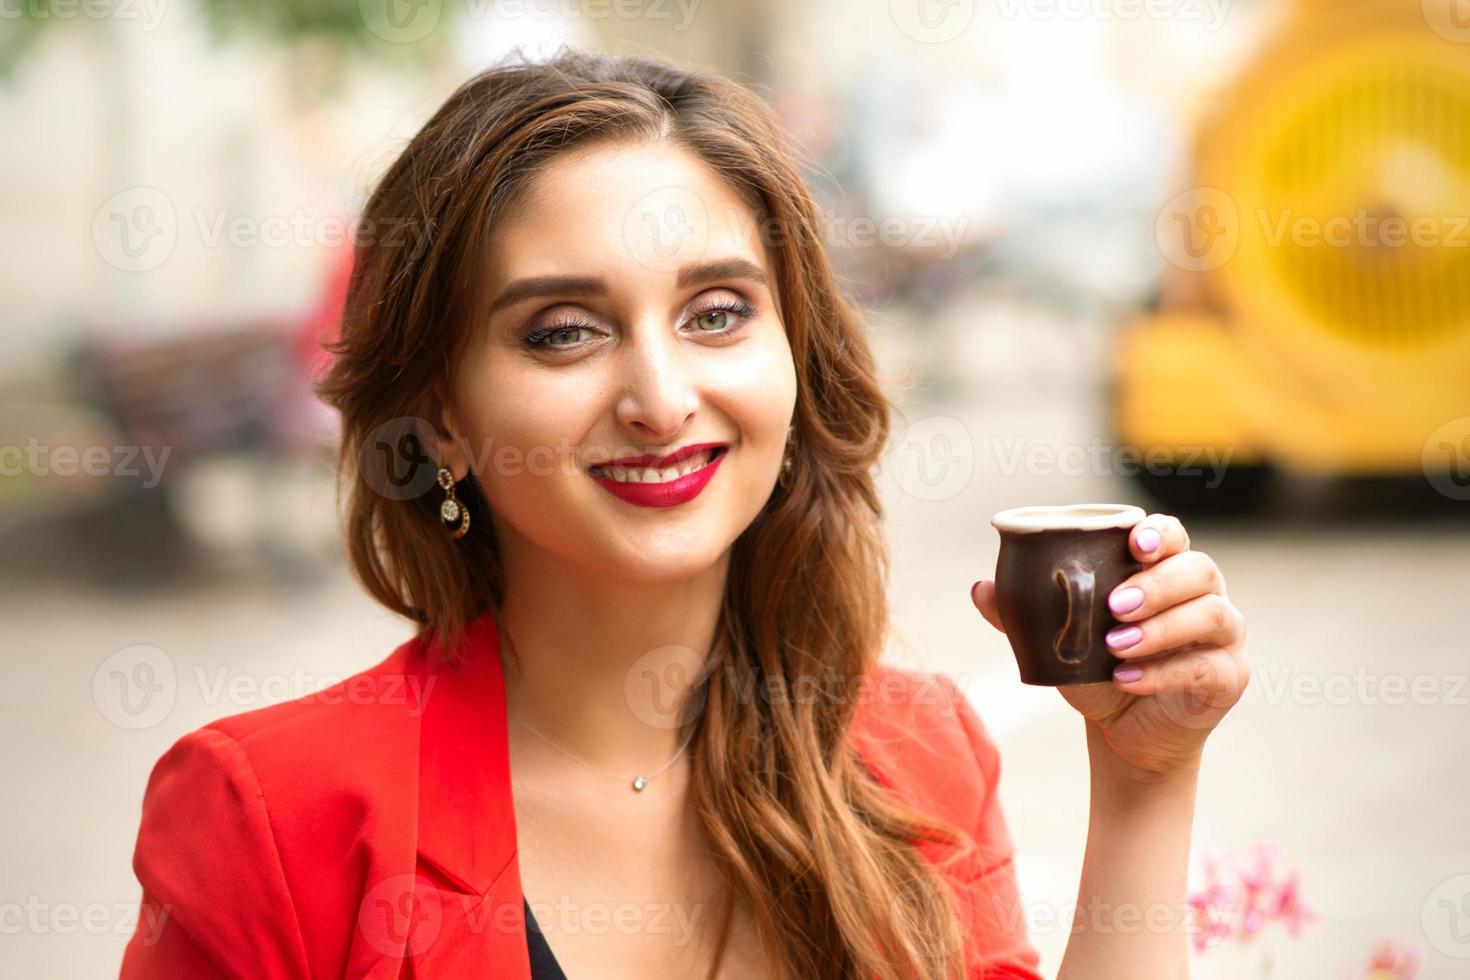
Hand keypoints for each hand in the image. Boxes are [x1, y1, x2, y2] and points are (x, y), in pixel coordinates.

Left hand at [972, 513, 1249, 783]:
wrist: (1121, 732)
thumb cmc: (1094, 668)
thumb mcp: (1055, 640)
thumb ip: (1022, 613)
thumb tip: (980, 589)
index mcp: (1164, 570)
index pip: (1172, 535)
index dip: (1159, 533)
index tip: (1134, 542)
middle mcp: (1203, 594)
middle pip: (1198, 569)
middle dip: (1157, 584)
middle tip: (1114, 604)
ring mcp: (1224, 635)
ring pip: (1211, 613)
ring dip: (1161, 628)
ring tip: (1115, 646)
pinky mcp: (1230, 676)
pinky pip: (1207, 667)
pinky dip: (1164, 671)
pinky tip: (1127, 679)